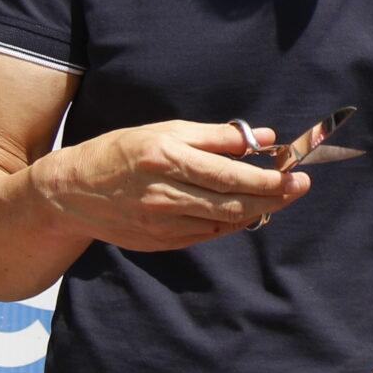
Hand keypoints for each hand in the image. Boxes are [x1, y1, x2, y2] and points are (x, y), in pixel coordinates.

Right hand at [40, 121, 306, 250]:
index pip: (231, 175)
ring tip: (277, 196)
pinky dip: (231, 221)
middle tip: (299, 187)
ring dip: (256, 210)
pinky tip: (244, 209)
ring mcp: (164, 224)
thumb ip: (216, 136)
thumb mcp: (166, 130)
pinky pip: (208, 233)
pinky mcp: (162, 242)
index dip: (269, 178)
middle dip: (273, 197)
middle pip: (235, 203)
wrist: (72, 192)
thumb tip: (263, 138)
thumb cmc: (121, 151)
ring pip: (225, 221)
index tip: (295, 174)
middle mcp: (167, 195)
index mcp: (168, 160)